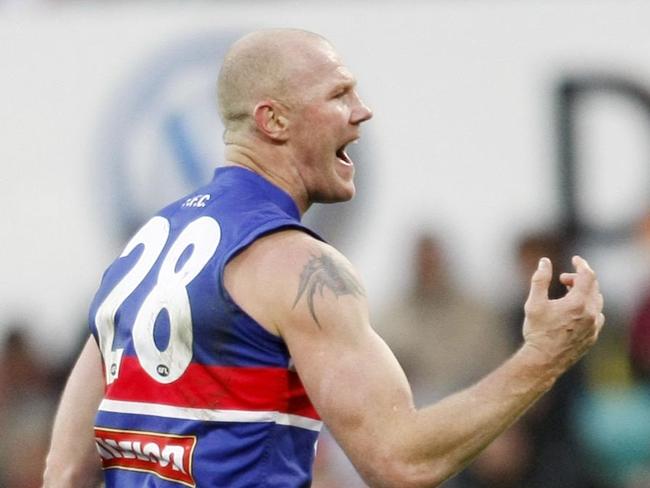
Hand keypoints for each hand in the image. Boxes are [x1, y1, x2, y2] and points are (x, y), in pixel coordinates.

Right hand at [522, 255, 604, 373]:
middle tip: (563, 280)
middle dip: (579, 278)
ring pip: (597, 301)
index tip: (574, 259)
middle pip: (593, 286)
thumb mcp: (534, 303)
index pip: (588, 275)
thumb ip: (540, 279)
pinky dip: (589, 306)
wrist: (544, 360)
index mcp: (578, 303)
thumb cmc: (537, 332)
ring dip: (585, 292)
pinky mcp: (593, 336)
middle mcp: (591, 314)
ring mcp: (594, 326)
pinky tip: (574, 310)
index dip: (582, 264)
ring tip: (567, 293)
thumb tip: (544, 261)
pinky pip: (597, 315)